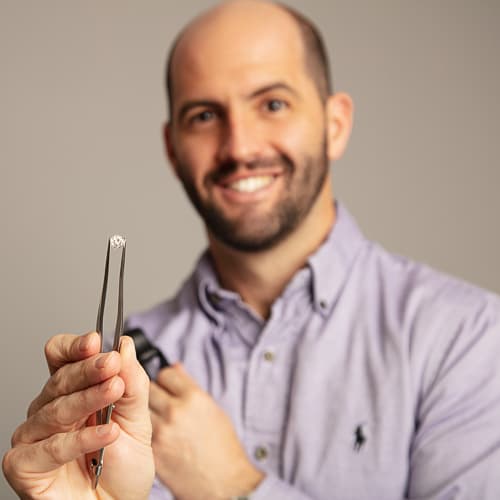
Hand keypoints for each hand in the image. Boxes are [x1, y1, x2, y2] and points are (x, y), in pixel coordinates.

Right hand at [2, 332, 154, 499]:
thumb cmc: (124, 465)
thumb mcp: (138, 419)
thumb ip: (132, 383)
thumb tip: (125, 345)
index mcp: (74, 391)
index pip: (61, 358)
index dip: (73, 347)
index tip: (94, 340)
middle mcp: (50, 409)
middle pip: (60, 379)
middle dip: (89, 369)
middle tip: (112, 364)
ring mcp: (35, 436)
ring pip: (56, 409)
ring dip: (88, 399)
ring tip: (114, 392)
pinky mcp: (25, 465)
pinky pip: (51, 447)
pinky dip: (81, 439)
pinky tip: (108, 433)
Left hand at [149, 363, 263, 499]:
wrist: (222, 484)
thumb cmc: (222, 446)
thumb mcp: (212, 409)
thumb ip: (189, 386)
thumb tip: (175, 366)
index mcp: (193, 397)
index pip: (166, 373)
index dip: (167, 379)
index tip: (168, 385)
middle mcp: (175, 411)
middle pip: (150, 387)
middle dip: (155, 393)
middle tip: (162, 403)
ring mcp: (161, 431)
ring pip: (141, 408)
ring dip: (146, 411)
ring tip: (159, 420)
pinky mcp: (152, 450)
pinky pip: (139, 430)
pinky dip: (143, 431)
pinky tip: (156, 435)